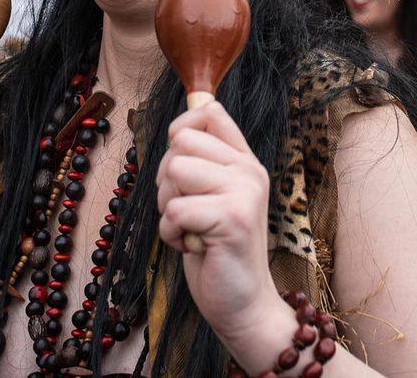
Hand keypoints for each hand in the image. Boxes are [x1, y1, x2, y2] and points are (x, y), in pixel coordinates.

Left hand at [157, 100, 287, 363]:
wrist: (243, 305)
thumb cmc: (218, 251)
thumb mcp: (212, 197)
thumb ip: (202, 163)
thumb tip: (182, 121)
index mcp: (245, 161)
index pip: (210, 112)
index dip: (181, 131)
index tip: (183, 168)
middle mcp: (249, 170)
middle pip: (181, 141)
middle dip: (167, 178)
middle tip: (188, 209)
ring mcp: (243, 192)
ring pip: (175, 170)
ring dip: (168, 206)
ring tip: (190, 228)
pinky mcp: (232, 218)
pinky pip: (174, 208)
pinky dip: (170, 233)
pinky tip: (190, 246)